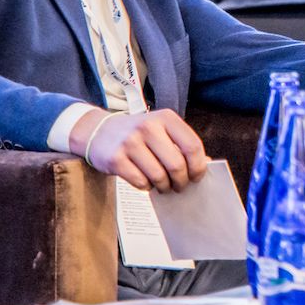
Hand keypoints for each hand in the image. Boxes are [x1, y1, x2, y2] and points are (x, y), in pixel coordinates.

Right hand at [73, 108, 208, 193]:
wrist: (98, 131)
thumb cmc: (137, 134)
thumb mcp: (161, 129)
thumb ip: (182, 144)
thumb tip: (206, 163)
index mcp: (165, 118)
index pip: (192, 145)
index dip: (199, 166)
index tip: (197, 177)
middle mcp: (148, 127)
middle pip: (177, 164)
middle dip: (182, 181)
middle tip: (180, 186)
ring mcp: (130, 143)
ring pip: (159, 176)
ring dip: (165, 186)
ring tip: (164, 185)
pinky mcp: (116, 159)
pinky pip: (141, 182)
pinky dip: (147, 186)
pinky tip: (146, 181)